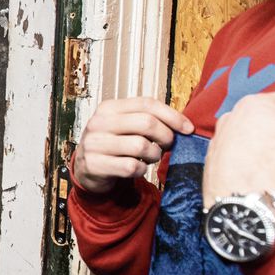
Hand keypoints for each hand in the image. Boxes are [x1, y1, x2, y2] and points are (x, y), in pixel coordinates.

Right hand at [72, 97, 193, 193]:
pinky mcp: (94, 165)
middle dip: (166, 136)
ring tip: (151, 157)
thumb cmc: (114, 145)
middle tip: (168, 145)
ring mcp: (94, 144)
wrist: (86, 169)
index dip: (172, 115)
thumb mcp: (124, 126)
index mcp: (108, 108)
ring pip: (141, 146)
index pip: (146, 104)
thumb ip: (147, 119)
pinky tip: (139, 168)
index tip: (188, 128)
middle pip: (146, 123)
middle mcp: (99, 123)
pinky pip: (131, 167)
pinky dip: (142, 170)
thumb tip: (184, 125)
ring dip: (154, 154)